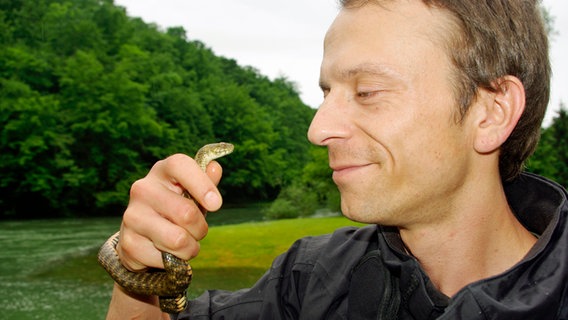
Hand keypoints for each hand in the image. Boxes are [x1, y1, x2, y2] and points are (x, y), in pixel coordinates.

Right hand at [116, 153, 223, 271]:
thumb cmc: (176, 209)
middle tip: (196, 230)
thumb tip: (214, 168)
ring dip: (189, 248)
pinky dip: (172, 261)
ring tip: (183, 242)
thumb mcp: (193, 194)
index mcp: (162, 171)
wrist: (143, 236)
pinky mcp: (128, 242)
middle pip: (186, 213)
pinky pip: (164, 259)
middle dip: (200, 229)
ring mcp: (132, 215)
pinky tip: (164, 251)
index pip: (180, 165)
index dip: (202, 184)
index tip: (216, 205)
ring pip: (177, 240)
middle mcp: (143, 189)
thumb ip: (206, 181)